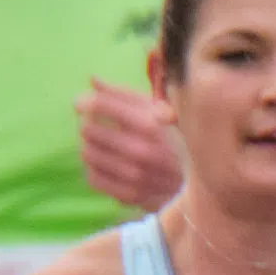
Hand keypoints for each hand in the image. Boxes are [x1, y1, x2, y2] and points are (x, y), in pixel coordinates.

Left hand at [73, 78, 180, 212]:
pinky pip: (92, 178)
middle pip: (88, 130)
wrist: (193, 183)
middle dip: (88, 125)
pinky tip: (106, 164)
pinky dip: (95, 169)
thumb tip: (92, 79)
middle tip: (95, 126)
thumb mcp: (154, 110)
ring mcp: (135, 176)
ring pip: (87, 154)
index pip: (99, 105)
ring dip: (89, 147)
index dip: (84, 101)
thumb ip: (123, 95)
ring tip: (100, 145)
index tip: (81, 103)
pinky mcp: (129, 195)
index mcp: (149, 124)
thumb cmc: (171, 139)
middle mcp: (142, 150)